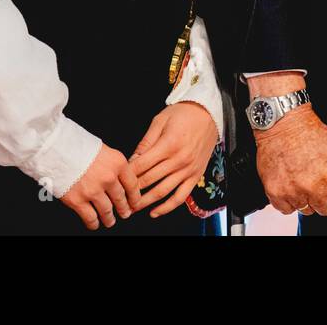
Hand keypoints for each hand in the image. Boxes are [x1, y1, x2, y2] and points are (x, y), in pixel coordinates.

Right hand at [60, 144, 139, 230]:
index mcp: (117, 163)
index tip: (136, 203)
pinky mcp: (78, 200)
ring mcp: (93, 190)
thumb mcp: (104, 150)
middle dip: (124, 209)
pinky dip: (93, 223)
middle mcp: (108, 178)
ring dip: (110, 218)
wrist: (56, 148)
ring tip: (110, 221)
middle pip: (120, 198)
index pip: (132, 184)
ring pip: (107, 210)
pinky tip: (95, 224)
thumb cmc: (78, 146)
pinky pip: (90, 217)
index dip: (135, 197)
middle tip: (126, 213)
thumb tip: (119, 178)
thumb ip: (113, 165)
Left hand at [129, 101, 219, 217]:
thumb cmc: (184, 114)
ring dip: (145, 202)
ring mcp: (188, 169)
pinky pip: (181, 197)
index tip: (116, 180)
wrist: (210, 113)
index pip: (141, 165)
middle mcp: (179, 159)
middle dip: (131, 191)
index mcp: (168, 144)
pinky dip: (167, 207)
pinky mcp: (196, 175)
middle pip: (149, 180)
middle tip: (119, 197)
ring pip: (162, 191)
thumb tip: (132, 160)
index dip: (126, 174)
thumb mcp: (160, 120)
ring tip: (131, 208)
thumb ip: (145, 142)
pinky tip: (155, 212)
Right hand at [254, 104, 326, 217]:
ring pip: (306, 210)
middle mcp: (312, 186)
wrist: (285, 124)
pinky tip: (292, 183)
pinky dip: (289, 200)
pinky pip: (286, 209)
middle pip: (325, 210)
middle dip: (325, 197)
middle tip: (319, 180)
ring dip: (306, 198)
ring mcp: (292, 191)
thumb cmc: (315, 133)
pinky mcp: (275, 192)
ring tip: (304, 179)